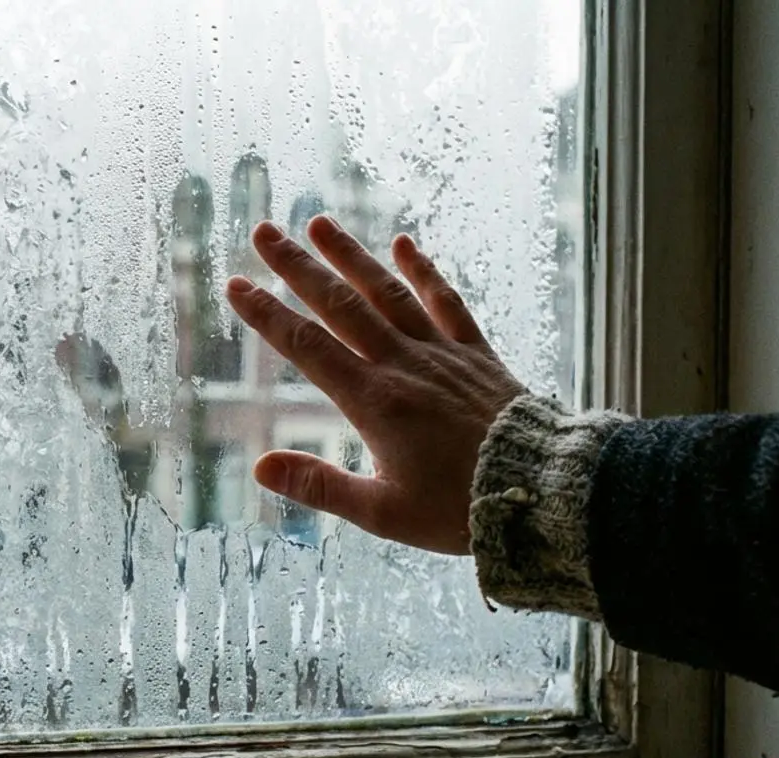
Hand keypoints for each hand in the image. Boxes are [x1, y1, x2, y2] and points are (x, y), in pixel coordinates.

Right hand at [225, 215, 526, 554]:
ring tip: (319, 223)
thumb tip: (260, 468)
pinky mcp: (475, 355)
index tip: (236, 285)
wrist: (541, 489)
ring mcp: (441, 354)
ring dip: (351, 256)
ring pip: (388, 293)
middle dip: (297, 268)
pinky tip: (404, 244)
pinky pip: (447, 303)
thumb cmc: (460, 509)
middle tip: (263, 233)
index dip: (268, 315)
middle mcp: (403, 365)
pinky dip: (424, 272)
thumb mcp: (382, 512)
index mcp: (374, 402)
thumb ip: (320, 486)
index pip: (308, 348)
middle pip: (340, 306)